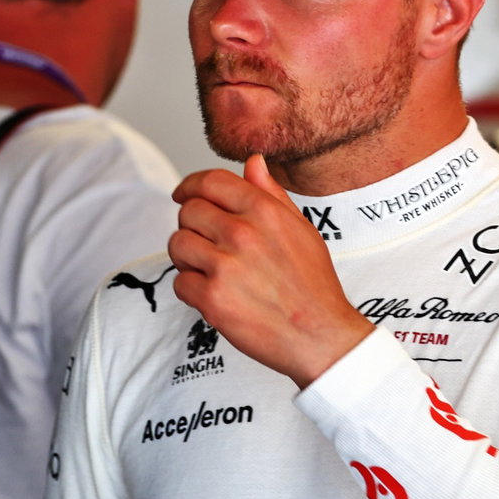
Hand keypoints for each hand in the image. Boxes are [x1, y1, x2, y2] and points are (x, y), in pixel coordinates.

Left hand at [169, 154, 373, 386]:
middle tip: (208, 246)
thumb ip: (272, 194)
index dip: (189, 186)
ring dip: (187, 258)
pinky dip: (192, 291)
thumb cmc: (313, 285)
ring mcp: (224, 266)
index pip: (209, 182)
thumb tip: (252, 162)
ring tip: (210, 271)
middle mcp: (242, 233)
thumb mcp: (302, 229)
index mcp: (264, 211)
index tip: (183, 195)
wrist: (320, 336)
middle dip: (192, 226)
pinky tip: (215, 296)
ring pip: (178, 244)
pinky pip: (180, 283)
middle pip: (188, 211)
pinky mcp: (212, 299)